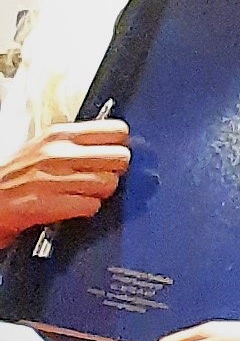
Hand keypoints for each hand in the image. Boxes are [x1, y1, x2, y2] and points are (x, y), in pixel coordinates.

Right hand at [0, 120, 129, 234]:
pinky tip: (72, 207)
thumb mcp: (45, 147)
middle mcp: (58, 152)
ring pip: (109, 183)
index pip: (116, 130)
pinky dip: (86, 210)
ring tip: (82, 194)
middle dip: (114, 172)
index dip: (120, 146)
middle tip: (100, 178)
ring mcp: (53, 177)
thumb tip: (116, 145)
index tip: (114, 155)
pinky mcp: (48, 202)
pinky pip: (92, 206)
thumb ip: (78, 144)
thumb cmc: (18, 177)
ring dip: (100, 193)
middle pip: (120, 158)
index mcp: (59, 134)